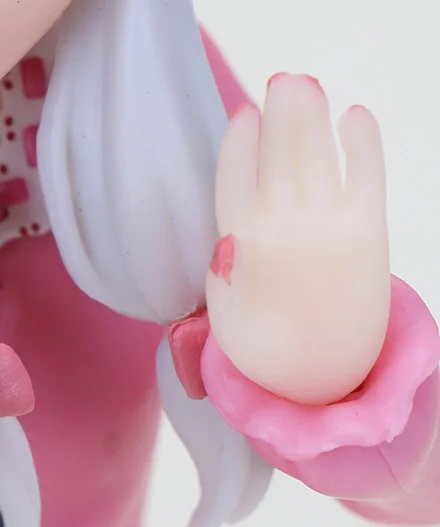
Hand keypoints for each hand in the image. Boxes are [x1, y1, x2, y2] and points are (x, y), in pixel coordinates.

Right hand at [205, 73, 390, 404]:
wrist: (320, 380)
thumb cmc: (263, 345)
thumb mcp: (221, 311)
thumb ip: (222, 264)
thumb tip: (230, 231)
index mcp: (240, 245)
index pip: (236, 175)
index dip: (241, 141)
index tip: (242, 117)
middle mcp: (284, 226)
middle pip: (279, 151)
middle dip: (280, 111)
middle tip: (280, 82)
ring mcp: (329, 224)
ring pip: (316, 151)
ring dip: (311, 113)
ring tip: (305, 86)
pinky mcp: (369, 231)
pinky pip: (367, 173)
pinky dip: (363, 141)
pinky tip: (355, 116)